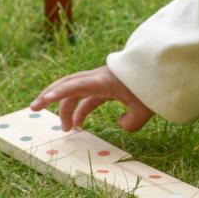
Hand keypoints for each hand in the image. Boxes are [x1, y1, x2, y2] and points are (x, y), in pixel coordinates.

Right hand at [30, 65, 155, 131]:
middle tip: (34, 109)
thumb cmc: (154, 85)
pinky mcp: (106, 84)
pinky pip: (88, 95)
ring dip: (67, 108)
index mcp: (105, 81)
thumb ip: (131, 122)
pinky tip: (78, 124)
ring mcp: (101, 80)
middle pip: (68, 84)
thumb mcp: (145, 108)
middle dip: (50, 96)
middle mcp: (99, 77)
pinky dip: (81, 108)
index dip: (60, 94)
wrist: (164, 68)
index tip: (44, 101)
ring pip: (76, 91)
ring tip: (65, 129)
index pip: (77, 85)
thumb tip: (120, 124)